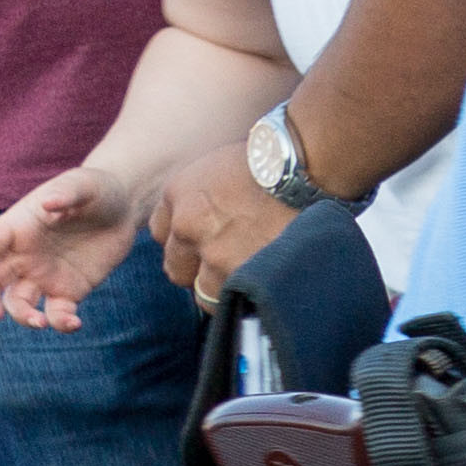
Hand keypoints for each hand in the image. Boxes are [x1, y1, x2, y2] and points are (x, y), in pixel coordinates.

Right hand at [0, 167, 141, 328]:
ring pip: (19, 302)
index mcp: (17, 227)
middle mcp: (23, 254)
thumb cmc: (96, 190)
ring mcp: (44, 274)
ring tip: (41, 323)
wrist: (124, 208)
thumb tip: (47, 204)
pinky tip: (75, 323)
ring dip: (23, 317)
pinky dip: (61, 323)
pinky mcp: (69, 290)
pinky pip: (57, 313)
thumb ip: (66, 193)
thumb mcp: (84, 185)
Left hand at [143, 140, 293, 304]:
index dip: (185, 241)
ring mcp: (215, 254)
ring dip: (223, 289)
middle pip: (176, 268)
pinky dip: (246, 301)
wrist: (304, 170)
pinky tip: (262, 290)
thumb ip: (202, 194)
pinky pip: (234, 303)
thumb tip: (212, 216)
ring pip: (204, 292)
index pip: (161, 232)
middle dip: (197, 270)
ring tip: (251, 280)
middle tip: (227, 266)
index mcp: (178, 194)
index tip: (204, 243)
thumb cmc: (271, 162)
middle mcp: (188, 226)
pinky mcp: (243, 275)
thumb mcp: (219, 165)